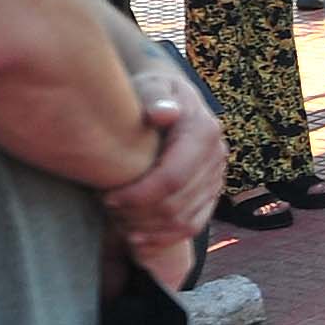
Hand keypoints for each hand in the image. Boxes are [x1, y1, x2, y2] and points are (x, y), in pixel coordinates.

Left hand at [100, 81, 222, 289]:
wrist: (171, 98)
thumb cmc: (153, 92)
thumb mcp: (151, 85)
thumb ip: (154, 96)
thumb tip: (163, 113)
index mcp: (204, 132)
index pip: (173, 178)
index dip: (139, 195)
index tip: (108, 198)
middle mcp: (217, 158)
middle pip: (177, 205)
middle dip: (138, 214)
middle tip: (107, 209)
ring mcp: (216, 179)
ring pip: (184, 221)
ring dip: (148, 229)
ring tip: (118, 222)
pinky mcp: (210, 194)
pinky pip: (192, 226)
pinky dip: (163, 238)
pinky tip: (136, 239)